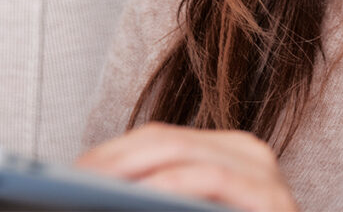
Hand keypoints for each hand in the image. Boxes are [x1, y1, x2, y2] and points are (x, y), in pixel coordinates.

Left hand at [76, 122, 299, 211]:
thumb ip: (156, 203)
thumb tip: (89, 186)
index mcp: (225, 156)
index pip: (158, 139)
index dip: (111, 153)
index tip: (70, 172)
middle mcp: (248, 154)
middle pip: (165, 140)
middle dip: (112, 159)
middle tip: (70, 177)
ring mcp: (264, 173)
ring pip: (183, 152)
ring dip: (131, 168)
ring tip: (88, 185)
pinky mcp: (272, 201)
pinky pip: (211, 179)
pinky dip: (169, 186)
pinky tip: (137, 196)